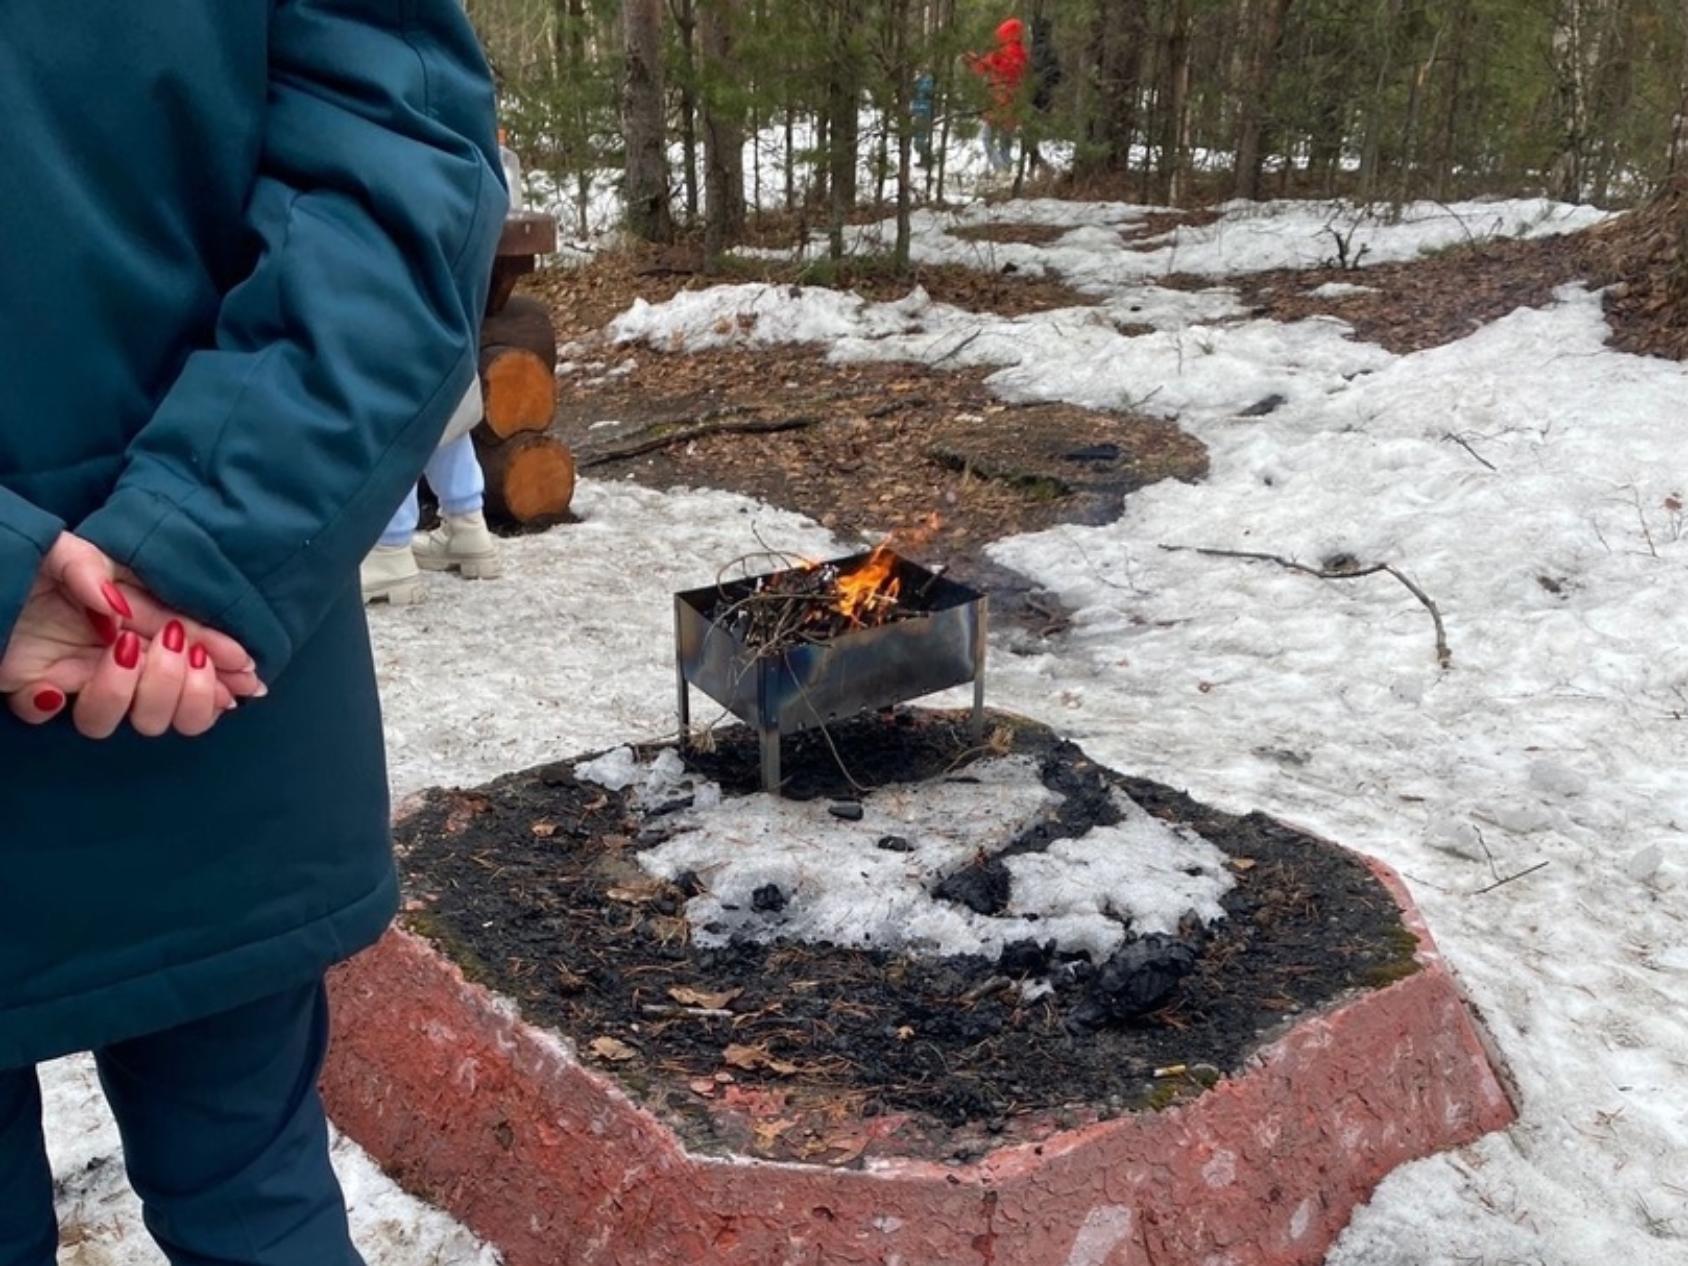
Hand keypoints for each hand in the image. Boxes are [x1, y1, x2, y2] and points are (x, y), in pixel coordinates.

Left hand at [1, 534, 263, 735]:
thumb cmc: (34, 558)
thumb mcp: (71, 551)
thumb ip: (96, 572)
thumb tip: (119, 612)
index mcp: (136, 626)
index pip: (190, 653)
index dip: (220, 664)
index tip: (246, 671)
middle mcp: (113, 660)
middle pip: (164, 704)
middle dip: (189, 687)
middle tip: (187, 653)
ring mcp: (75, 676)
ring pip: (114, 720)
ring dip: (129, 692)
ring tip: (124, 648)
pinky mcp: (31, 686)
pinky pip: (44, 714)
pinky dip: (48, 705)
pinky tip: (54, 687)